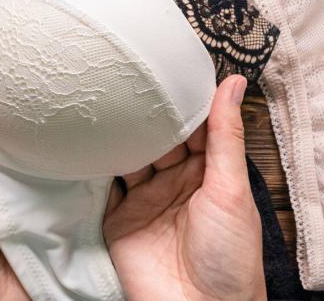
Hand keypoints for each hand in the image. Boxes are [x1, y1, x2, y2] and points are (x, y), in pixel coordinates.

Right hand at [103, 75, 265, 299]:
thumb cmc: (229, 258)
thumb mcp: (231, 190)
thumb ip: (226, 136)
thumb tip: (235, 83)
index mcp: (211, 174)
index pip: (197, 126)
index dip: (185, 99)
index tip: (171, 65)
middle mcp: (177, 183)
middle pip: (160, 137)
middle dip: (149, 111)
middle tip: (131, 72)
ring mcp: (146, 200)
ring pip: (131, 155)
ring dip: (122, 132)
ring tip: (106, 96)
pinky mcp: (119, 219)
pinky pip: (105, 184)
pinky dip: (95, 162)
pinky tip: (88, 136)